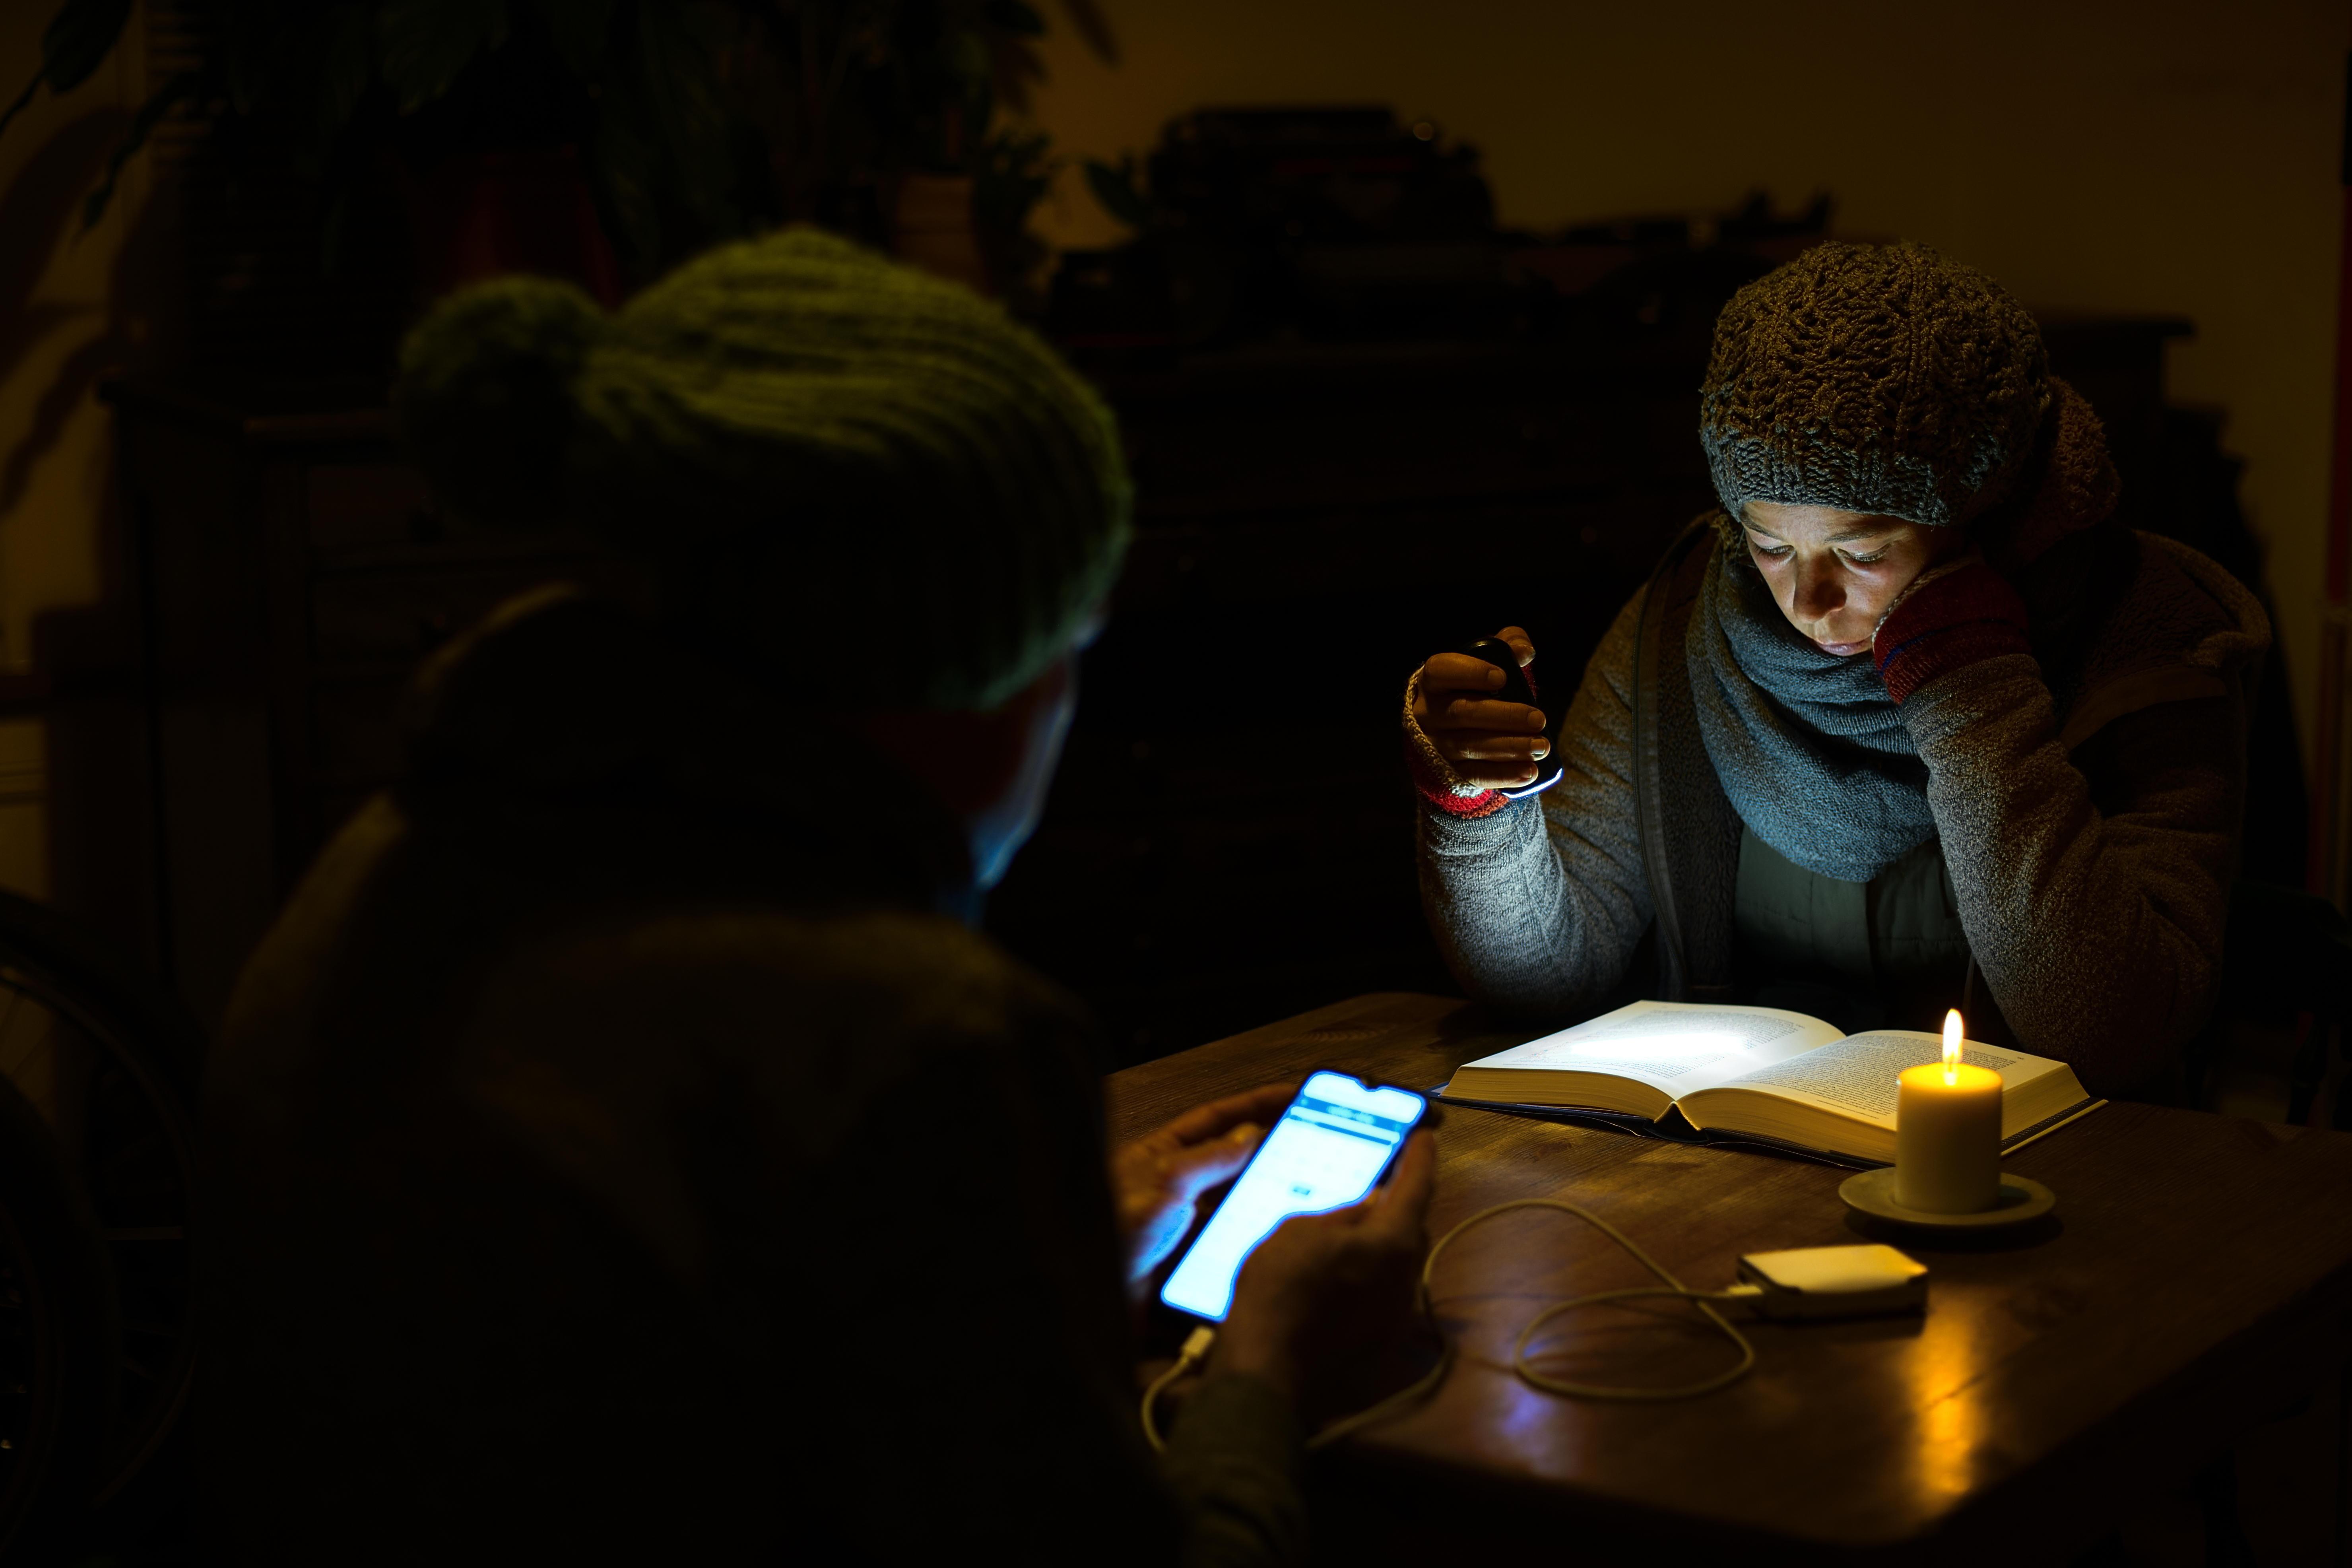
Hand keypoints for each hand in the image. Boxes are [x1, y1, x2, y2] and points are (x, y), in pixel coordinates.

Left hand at [1110, 1083, 1296, 1287]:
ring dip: (1268, 1203)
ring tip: (1309, 1198)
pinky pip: (1232, 1249)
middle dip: (1271, 1155)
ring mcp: (1184, 1228)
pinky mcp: (1192, 1264)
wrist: (1091, 1299)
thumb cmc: (1113, 1230)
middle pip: (1233, 1163)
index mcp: (1162, 1155)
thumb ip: (1210, 1157)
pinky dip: (1255, 1246)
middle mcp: (1175, 1188)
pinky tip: (1280, 1243)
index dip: (1257, 1103)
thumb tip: (1250, 1133)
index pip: (1218, 1119)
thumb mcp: (1165, 1181)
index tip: (1296, 1095)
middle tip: (1318, 1151)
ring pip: (1238, 1207)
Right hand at [1214, 1131, 1435, 1403]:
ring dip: (1382, 1238)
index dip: (1420, 1156)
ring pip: (1397, 1260)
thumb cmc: (1280, 1284)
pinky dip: (1370, 1268)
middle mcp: (1406, 1275)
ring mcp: (1395, 1310)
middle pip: (1411, 1226)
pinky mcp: (1379, 1334)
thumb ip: (1345, 1213)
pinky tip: (1342, 1264)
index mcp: (1393, 1240)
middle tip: (1381, 1177)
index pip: (1417, 1186)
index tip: (1423, 1135)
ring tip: (1354, 1221)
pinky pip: (1383, 1287)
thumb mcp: (1302, 1229)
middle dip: (1399, 1200)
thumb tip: (1371, 1203)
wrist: (1268, 1362)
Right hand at [1409, 627, 1547, 790]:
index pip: (1441, 671)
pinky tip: (1529, 770)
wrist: (1447, 734)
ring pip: (1470, 746)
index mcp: (1433, 681)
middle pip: (1462, 713)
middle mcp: (1427, 713)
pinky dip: (1503, 774)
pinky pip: (1474, 774)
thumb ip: (1504, 648)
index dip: (1470, 673)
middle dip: (1504, 717)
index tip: (1502, 677)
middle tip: (1538, 719)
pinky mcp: (1447, 772)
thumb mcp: (1484, 666)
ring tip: (1542, 745)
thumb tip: (1524, 650)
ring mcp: (1435, 744)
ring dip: (1510, 746)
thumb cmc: (1472, 691)